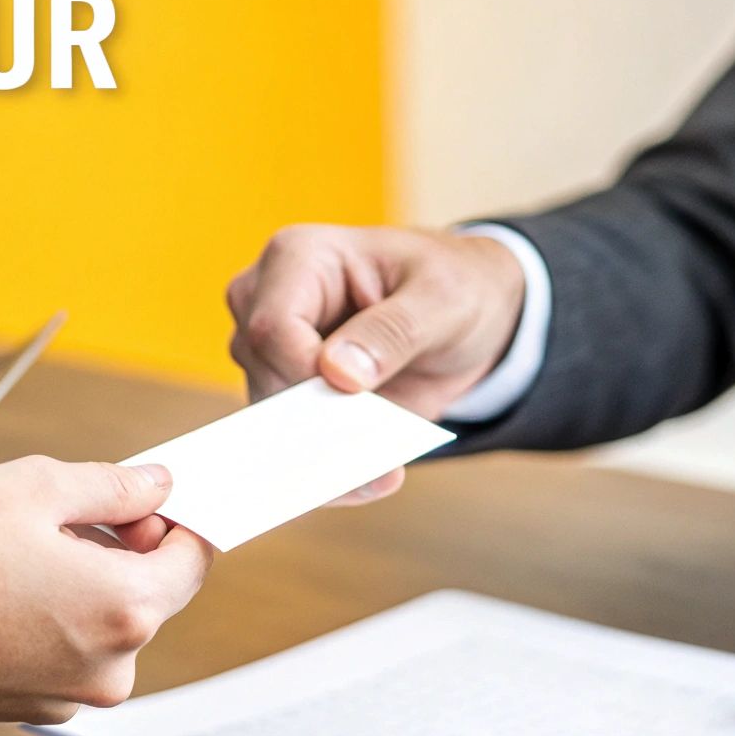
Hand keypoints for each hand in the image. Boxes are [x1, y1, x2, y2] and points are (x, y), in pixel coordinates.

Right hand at [0, 456, 213, 722]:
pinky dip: (50, 620)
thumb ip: (113, 486)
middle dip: (119, 548)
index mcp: (126, 609)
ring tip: (16, 552)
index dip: (173, 520)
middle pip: (148, 593)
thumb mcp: (35, 487)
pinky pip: (66, 652)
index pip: (193, 560)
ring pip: (104, 623)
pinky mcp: (31, 708)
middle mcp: (110, 667)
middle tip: (60, 515)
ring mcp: (70, 697)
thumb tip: (156, 486)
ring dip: (81, 584)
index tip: (145, 500)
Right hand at [226, 223, 525, 500]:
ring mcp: (271, 352)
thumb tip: (339, 374)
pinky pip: (291, 445)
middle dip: (317, 424)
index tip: (355, 402)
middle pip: (265, 377)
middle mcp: (268, 301)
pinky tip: (372, 478)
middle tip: (376, 459)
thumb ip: (393, 332)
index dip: (305, 375)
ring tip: (382, 472)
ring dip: (324, 455)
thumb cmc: (455, 287)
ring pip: (269, 419)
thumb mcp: (444, 300)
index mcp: (299, 257)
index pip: (273, 326)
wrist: (470, 318)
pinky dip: (329, 471)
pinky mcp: (288, 395)